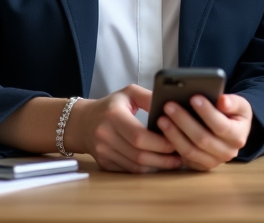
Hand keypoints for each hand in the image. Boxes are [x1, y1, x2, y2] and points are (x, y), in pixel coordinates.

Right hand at [65, 84, 181, 172]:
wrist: (82, 122)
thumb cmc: (110, 106)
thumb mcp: (128, 93)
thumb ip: (149, 97)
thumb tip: (171, 107)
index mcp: (113, 116)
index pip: (139, 136)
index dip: (160, 142)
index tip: (177, 140)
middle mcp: (105, 136)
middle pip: (139, 154)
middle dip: (163, 157)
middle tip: (181, 154)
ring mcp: (103, 153)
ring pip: (135, 166)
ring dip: (158, 166)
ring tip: (175, 161)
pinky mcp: (105, 164)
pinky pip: (129, 170)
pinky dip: (146, 169)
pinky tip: (159, 164)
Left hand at [156, 93, 252, 170]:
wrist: (232, 131)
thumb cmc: (233, 114)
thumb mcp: (240, 105)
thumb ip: (233, 102)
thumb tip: (222, 101)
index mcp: (238, 136)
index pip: (221, 126)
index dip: (207, 112)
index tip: (194, 97)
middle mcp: (227, 153)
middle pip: (202, 139)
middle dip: (184, 121)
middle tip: (168, 105)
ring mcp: (213, 162)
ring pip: (190, 150)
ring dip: (174, 134)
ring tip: (161, 118)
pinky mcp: (199, 166)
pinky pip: (183, 157)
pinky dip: (172, 144)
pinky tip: (162, 131)